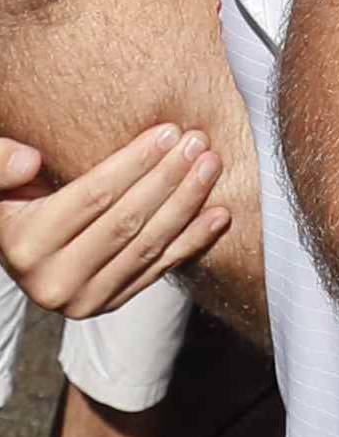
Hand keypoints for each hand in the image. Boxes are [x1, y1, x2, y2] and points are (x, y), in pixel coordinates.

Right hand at [0, 125, 228, 316]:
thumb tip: (31, 160)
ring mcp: (83, 301)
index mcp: (25, 245)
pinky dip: (192, 242)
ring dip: (187, 204)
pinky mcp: (108, 305)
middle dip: (169, 178)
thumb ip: (1, 163)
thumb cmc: (12, 198)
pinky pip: (157, 271)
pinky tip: (218, 215)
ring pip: (147, 247)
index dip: (135, 163)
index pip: (93, 198)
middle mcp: (53, 282)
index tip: (169, 131)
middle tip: (199, 142)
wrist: (15, 245)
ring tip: (212, 165)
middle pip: (127, 222)